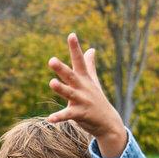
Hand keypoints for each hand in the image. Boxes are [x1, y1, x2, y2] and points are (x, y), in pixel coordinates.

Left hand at [48, 34, 127, 157]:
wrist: (108, 122)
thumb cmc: (97, 99)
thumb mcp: (93, 81)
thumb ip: (89, 65)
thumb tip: (91, 49)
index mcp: (84, 79)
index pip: (79, 61)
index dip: (75, 48)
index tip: (71, 35)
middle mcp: (82, 88)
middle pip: (71, 76)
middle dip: (61, 68)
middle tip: (51, 60)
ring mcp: (82, 101)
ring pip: (69, 93)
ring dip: (61, 88)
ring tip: (51, 82)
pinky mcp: (80, 114)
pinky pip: (68, 115)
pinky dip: (59, 117)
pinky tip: (50, 118)